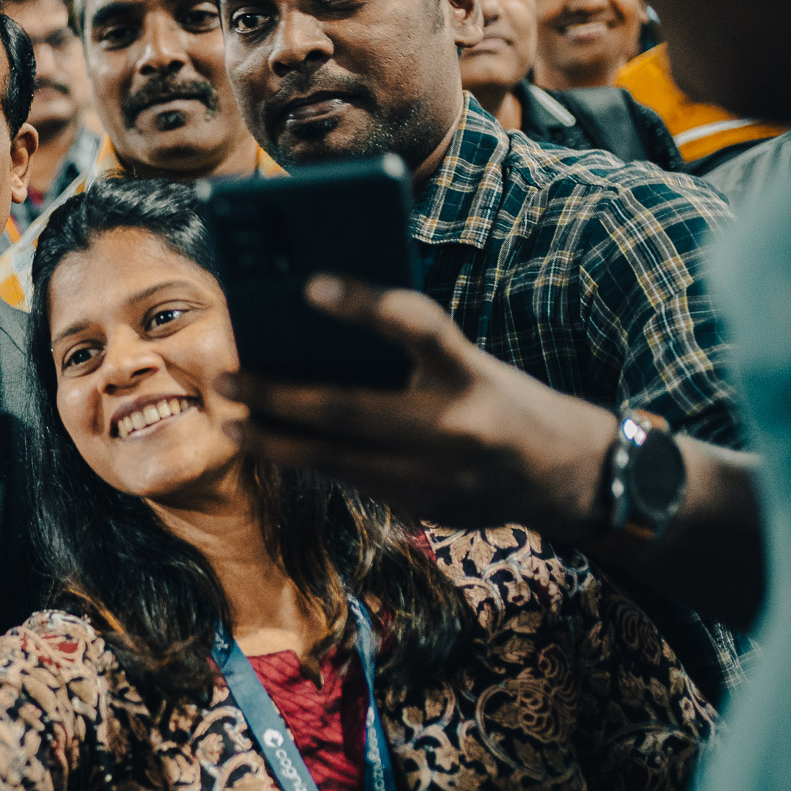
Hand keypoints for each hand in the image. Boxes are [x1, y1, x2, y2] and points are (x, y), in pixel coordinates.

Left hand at [222, 276, 617, 537]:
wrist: (567, 475)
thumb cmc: (501, 398)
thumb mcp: (469, 363)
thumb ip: (406, 354)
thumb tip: (311, 339)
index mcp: (469, 371)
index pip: (414, 324)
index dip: (363, 303)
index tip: (309, 283)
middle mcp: (453, 425)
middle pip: (345, 408)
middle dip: (274, 395)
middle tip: (223, 378)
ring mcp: (435, 475)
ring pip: (333, 458)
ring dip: (273, 440)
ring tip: (231, 421)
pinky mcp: (422, 506)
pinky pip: (351, 479)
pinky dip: (309, 459)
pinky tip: (274, 444)